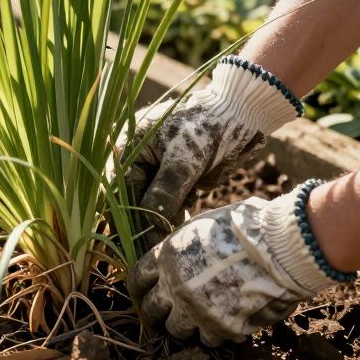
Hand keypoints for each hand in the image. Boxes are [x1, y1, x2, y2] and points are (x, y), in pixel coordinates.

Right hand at [119, 57, 301, 241]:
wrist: (240, 111)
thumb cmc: (207, 126)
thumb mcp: (185, 160)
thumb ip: (164, 193)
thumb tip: (148, 226)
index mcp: (128, 147)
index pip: (120, 191)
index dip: (127, 219)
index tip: (136, 246)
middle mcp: (136, 158)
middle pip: (132, 199)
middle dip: (144, 223)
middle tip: (155, 248)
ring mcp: (156, 166)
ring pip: (151, 202)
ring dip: (161, 219)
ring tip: (171, 236)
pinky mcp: (175, 174)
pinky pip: (169, 199)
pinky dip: (175, 211)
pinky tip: (182, 220)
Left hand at [127, 183, 346, 345]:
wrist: (280, 246)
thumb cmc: (246, 228)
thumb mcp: (202, 227)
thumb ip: (182, 246)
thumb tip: (174, 254)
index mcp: (167, 257)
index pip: (137, 279)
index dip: (140, 288)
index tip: (144, 293)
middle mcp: (175, 287)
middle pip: (150, 310)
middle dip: (157, 311)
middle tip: (167, 312)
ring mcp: (196, 311)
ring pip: (176, 330)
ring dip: (185, 325)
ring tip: (198, 318)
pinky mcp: (222, 328)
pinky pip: (208, 340)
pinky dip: (214, 334)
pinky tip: (225, 322)